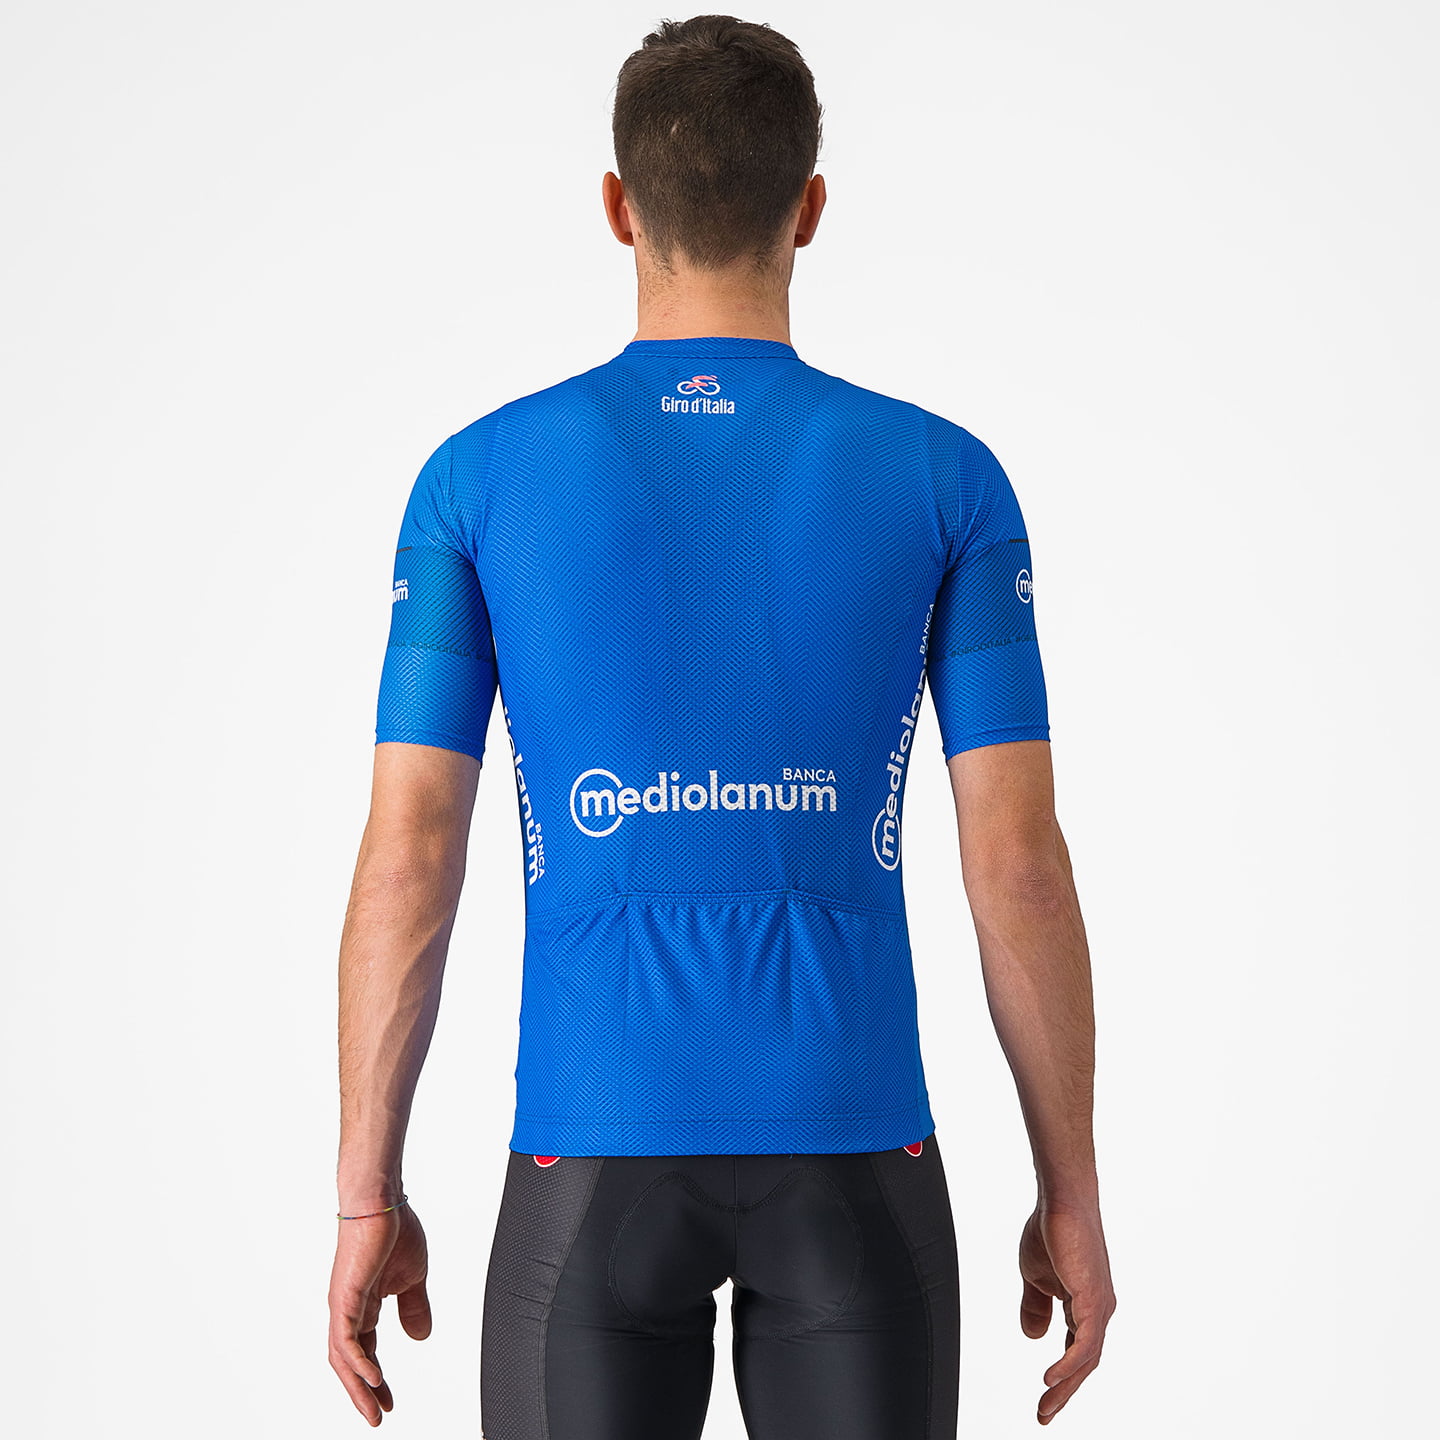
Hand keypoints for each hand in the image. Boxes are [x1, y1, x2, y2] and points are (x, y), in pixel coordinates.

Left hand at [328, 1202, 432, 1424]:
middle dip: (363, 1393)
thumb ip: (414, 1307)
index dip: (377, 1378)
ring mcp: (343, 1305)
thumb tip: (420, 1337)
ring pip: (344, 1357)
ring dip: (358, 1386)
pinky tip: (372, 1377)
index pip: (366, 1351)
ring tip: (373, 1410)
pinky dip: (357, 1362)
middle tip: (376, 1418)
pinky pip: (346, 1339)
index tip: (388, 1401)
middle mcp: (348, 1309)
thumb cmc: (394, 1229)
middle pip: (350, 1363)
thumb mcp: (412, 1277)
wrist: (381, 1201)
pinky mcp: (344, 1297)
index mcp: (363, 1305)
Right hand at [1018, 1203, 1115, 1424]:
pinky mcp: (1093, 1299)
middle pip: (1084, 1362)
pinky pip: (1085, 1342)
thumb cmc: (1051, 1230)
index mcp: (1085, 1305)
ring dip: (1065, 1385)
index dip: (1062, 1377)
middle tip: (1044, 1414)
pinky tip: (1051, 1377)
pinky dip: (1068, 1363)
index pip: (1076, 1350)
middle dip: (1064, 1392)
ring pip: (1086, 1358)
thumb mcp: (1036, 1277)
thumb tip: (1034, 1338)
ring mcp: (1098, 1306)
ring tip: (1046, 1404)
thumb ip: (1036, 1307)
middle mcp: (1097, 1310)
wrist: (1061, 1202)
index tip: (1044, 1400)